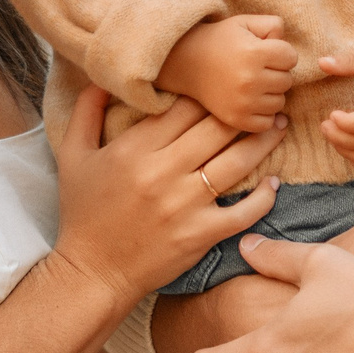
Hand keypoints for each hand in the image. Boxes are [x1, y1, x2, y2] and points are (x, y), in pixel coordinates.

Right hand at [51, 91, 282, 302]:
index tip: (226, 84)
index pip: (185, 106)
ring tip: (279, 126)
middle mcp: (163, 172)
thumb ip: (86, 112)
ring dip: (264, 141)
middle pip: (217, 128)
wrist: (93, 272)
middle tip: (266, 98)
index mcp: (135, 149)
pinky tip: (274, 182)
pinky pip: (243, 211)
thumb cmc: (83, 213)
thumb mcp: (74, 157)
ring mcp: (185, 205)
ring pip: (236, 162)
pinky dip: (264, 196)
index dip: (210, 91)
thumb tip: (101, 80)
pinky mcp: (201, 235)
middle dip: (245, 109)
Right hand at [158, 14, 295, 131]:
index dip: (281, 53)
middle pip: (287, 81)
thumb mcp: (245, 22)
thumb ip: (273, 25)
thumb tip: (286, 42)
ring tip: (254, 83)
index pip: (291, 58)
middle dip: (277, 73)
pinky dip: (263, 114)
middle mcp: (249, 80)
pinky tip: (252, 101)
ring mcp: (243, 103)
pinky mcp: (236, 119)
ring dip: (271, 94)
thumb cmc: (221, 41)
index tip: (266, 51)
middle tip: (258, 68)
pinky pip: (267, 123)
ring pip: (279, 103)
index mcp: (254, 53)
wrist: (186, 63)